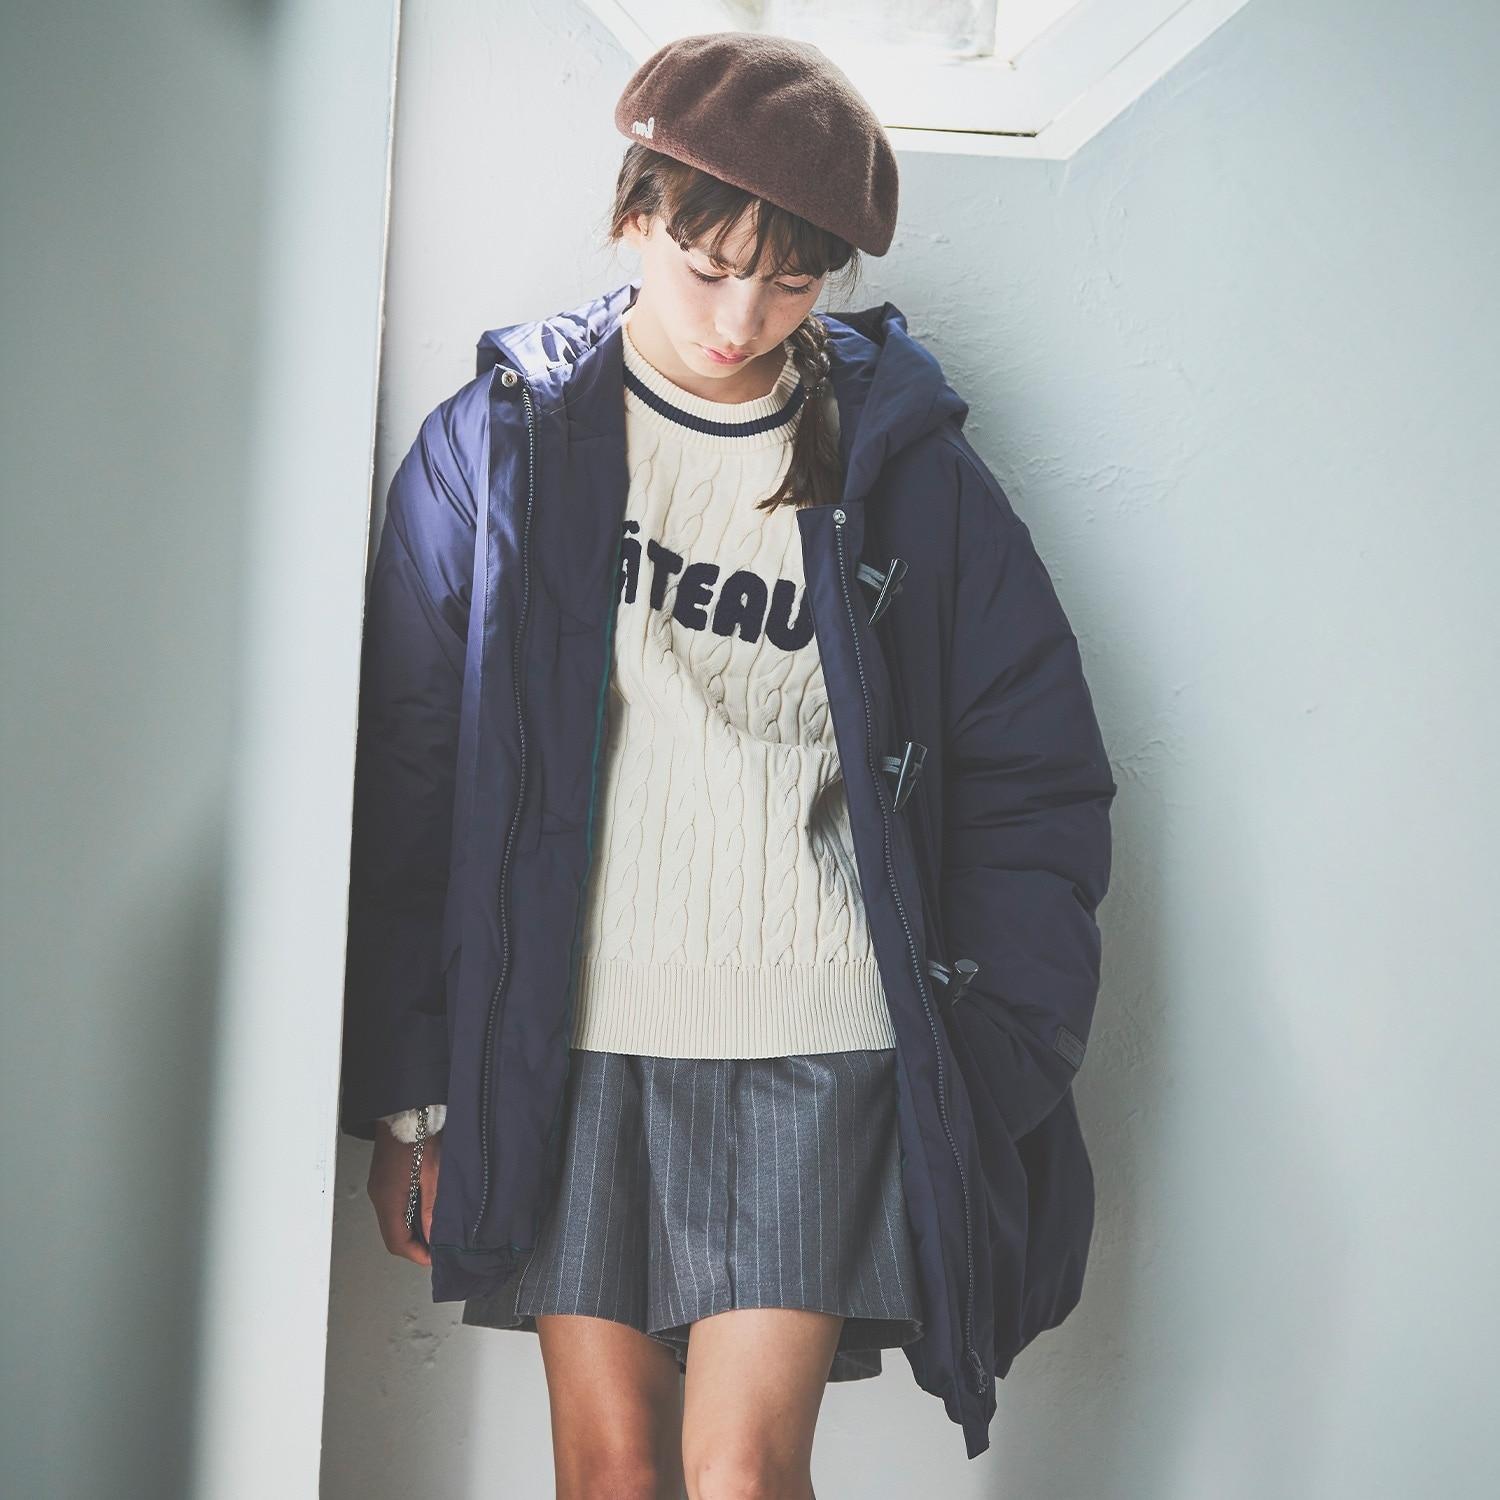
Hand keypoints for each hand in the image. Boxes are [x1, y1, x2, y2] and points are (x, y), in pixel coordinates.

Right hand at [367, 1118, 442, 1265]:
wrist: (405, 1110)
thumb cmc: (419, 1135)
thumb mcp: (433, 1174)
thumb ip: (432, 1208)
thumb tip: (433, 1236)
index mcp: (389, 1198)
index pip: (397, 1242)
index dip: (416, 1254)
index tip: (434, 1258)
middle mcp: (380, 1196)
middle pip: (393, 1235)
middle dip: (415, 1245)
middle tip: (437, 1247)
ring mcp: (380, 1187)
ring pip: (393, 1221)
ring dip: (412, 1230)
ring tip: (435, 1229)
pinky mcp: (384, 1179)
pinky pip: (394, 1206)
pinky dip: (408, 1214)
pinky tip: (425, 1210)